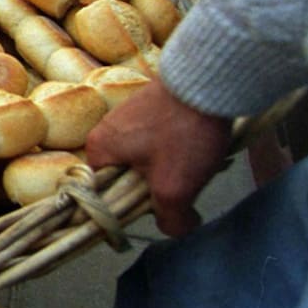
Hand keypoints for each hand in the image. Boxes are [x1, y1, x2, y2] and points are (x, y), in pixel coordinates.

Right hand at [86, 77, 233, 236]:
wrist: (209, 80)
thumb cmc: (183, 133)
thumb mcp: (175, 188)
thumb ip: (170, 220)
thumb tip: (176, 227)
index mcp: (98, 148)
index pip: (104, 193)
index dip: (131, 207)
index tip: (158, 206)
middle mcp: (107, 129)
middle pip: (130, 177)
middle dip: (157, 185)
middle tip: (182, 183)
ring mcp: (130, 114)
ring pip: (149, 158)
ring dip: (172, 166)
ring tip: (195, 160)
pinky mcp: (153, 105)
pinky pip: (161, 139)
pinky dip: (180, 146)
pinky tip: (199, 143)